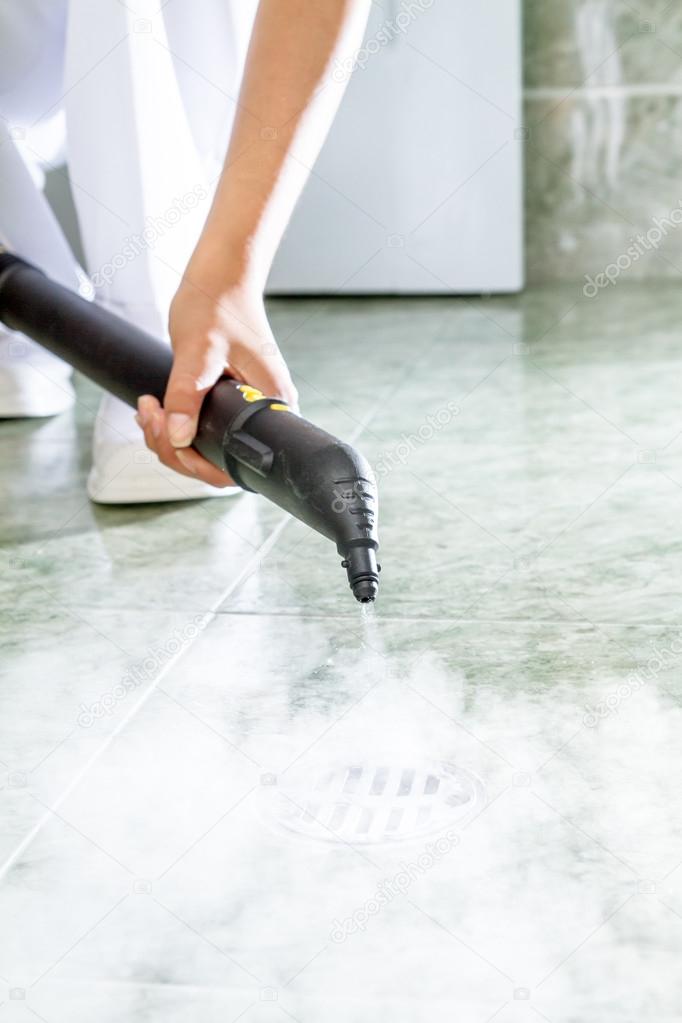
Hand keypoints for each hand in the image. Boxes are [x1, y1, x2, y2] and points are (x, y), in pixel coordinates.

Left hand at [136, 277, 297, 486]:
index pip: (239, 462)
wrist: (220, 278)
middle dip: (176, 450)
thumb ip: (188, 395)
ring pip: (205, 448)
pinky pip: (201, 430)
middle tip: (151, 416)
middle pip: (219, 462)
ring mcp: (246, 410)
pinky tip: (155, 409)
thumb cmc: (218, 304)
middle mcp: (264, 413)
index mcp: (271, 405)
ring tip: (148, 409)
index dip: (201, 464)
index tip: (173, 439)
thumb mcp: (198, 350)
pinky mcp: (230, 403)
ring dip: (169, 438)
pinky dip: (173, 426)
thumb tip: (179, 438)